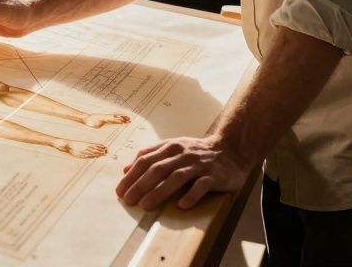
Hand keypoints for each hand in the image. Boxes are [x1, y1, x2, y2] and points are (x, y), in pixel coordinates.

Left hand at [116, 135, 251, 209]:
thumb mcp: (172, 148)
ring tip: (146, 205)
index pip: (145, 160)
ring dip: (159, 192)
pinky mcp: (214, 175)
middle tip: (128, 200)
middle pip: (157, 169)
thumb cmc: (196, 152)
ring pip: (176, 177)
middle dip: (140, 185)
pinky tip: (181, 206)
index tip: (120, 190)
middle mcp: (183, 154)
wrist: (231, 149)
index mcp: (170, 147)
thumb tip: (126, 169)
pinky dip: (191, 195)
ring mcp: (199, 164)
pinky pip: (202, 186)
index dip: (131, 175)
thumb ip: (150, 156)